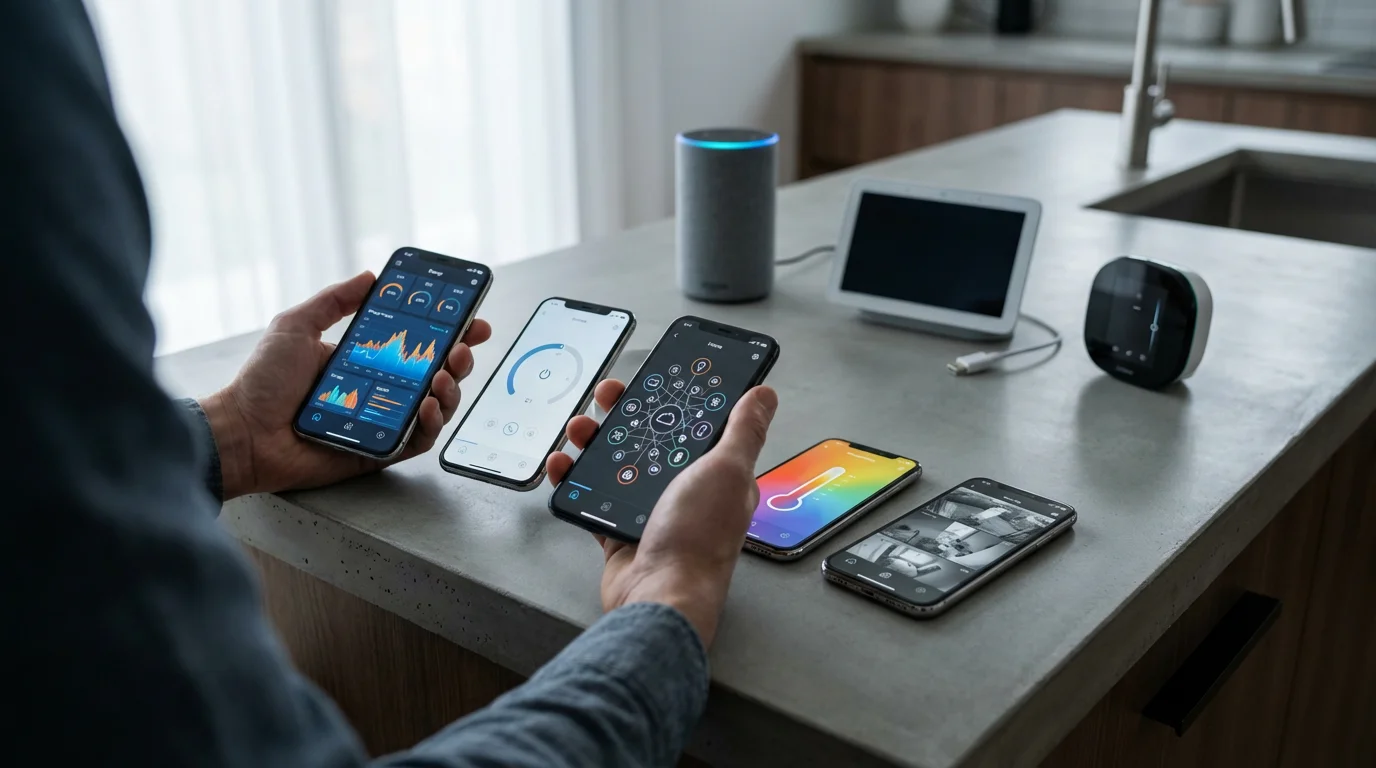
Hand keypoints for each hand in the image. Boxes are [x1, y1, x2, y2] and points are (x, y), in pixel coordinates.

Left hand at [200, 271, 490, 498]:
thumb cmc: (263, 383)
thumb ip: (334, 300)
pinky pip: (419, 438)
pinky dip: (432, 422)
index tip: (471, 320)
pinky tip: (428, 404)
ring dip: (451, 388)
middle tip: (463, 347)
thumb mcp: (296, 325)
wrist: (244, 432)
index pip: (417, 344)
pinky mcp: (382, 450)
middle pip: (437, 373)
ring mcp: (384, 421)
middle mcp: (381, 390)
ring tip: (442, 375)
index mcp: (366, 360)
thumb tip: (371, 276)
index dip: (450, 332)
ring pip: (437, 406)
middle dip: (460, 358)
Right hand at [547, 379, 777, 647]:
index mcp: (717, 474)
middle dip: (627, 414)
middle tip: (607, 396)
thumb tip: (764, 396)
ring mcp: (650, 511)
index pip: (697, 423)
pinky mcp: (619, 531)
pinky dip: (575, 478)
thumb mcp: (726, 471)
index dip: (676, 397)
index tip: (656, 376)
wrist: (658, 597)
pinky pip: (593, 496)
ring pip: (618, 463)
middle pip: (652, 438)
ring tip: (580, 428)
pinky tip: (564, 464)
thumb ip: (743, 431)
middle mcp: (685, 491)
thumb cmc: (698, 539)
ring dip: (595, 441)